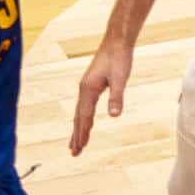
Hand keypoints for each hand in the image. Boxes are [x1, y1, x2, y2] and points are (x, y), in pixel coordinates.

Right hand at [70, 37, 134, 154]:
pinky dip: (83, 117)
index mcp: (88, 90)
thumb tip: (114, 116)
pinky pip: (85, 106)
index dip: (82, 133)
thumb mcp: (120, 79)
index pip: (84, 117)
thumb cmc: (119, 58)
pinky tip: (85, 121)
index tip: (79, 148)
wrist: (117, 42)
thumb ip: (116, 97)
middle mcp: (84, 89)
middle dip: (77, 135)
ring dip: (78, 128)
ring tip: (76, 142)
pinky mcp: (92, 84)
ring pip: (80, 112)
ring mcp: (87, 87)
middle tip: (74, 153)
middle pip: (78, 117)